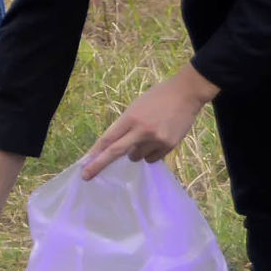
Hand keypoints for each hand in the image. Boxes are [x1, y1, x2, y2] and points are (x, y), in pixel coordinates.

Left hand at [79, 63, 219, 179]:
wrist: (186, 93)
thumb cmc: (157, 98)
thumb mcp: (136, 107)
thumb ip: (126, 126)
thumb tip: (114, 147)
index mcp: (131, 117)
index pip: (108, 138)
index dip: (95, 152)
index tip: (84, 163)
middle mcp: (142, 130)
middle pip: (116, 152)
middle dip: (99, 165)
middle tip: (85, 176)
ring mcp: (156, 139)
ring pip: (136, 157)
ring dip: (135, 151)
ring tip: (147, 135)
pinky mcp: (169, 146)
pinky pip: (151, 159)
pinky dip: (150, 153)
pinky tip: (157, 139)